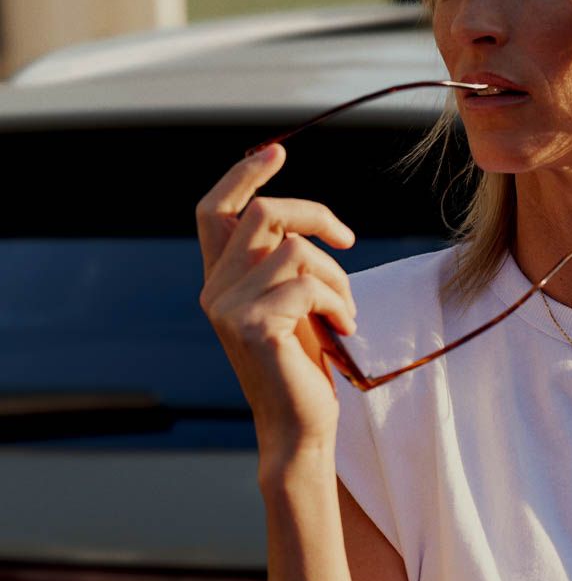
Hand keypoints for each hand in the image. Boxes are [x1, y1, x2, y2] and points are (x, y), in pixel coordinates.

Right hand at [196, 143, 357, 467]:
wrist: (300, 428)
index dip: (243, 175)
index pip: (214, 211)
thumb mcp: (291, 302)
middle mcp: (214, 290)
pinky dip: (338, 301)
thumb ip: (280, 262)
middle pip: (264, 213)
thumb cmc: (302, 364)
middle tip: (348, 240)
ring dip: (336, 276)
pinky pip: (309, 283)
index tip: (276, 152)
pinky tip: (342, 328)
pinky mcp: (254, 326)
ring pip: (296, 249)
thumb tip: (302, 218)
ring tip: (344, 310)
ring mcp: (228, 308)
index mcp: (219, 280)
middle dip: (317, 215)